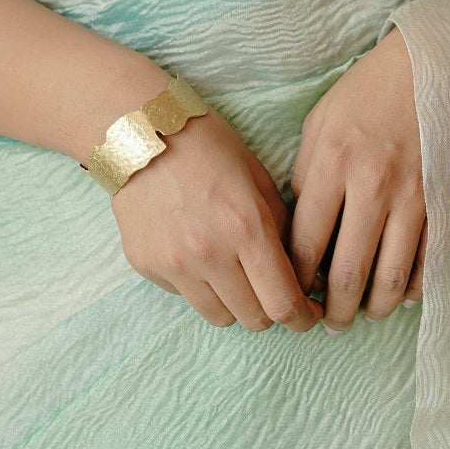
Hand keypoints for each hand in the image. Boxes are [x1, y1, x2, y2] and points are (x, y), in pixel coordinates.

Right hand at [110, 108, 320, 333]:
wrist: (141, 129)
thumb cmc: (207, 144)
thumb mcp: (258, 177)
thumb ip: (284, 228)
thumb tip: (306, 276)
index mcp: (246, 226)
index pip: (283, 302)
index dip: (303, 317)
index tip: (308, 313)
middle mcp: (210, 253)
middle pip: (255, 319)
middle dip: (272, 309)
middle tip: (273, 290)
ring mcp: (174, 264)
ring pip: (220, 317)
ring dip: (236, 304)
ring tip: (236, 273)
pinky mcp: (147, 266)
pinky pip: (185, 296)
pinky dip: (200, 286)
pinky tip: (197, 251)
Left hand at [289, 24, 425, 329]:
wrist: (429, 67)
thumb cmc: (366, 93)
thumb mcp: (319, 124)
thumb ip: (306, 178)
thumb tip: (298, 234)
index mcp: (332, 164)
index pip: (304, 245)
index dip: (295, 280)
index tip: (293, 292)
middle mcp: (371, 186)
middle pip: (347, 273)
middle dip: (334, 311)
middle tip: (329, 323)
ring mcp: (412, 198)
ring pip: (391, 278)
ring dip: (374, 307)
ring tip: (363, 313)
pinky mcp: (442, 202)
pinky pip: (427, 263)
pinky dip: (414, 288)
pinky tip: (401, 292)